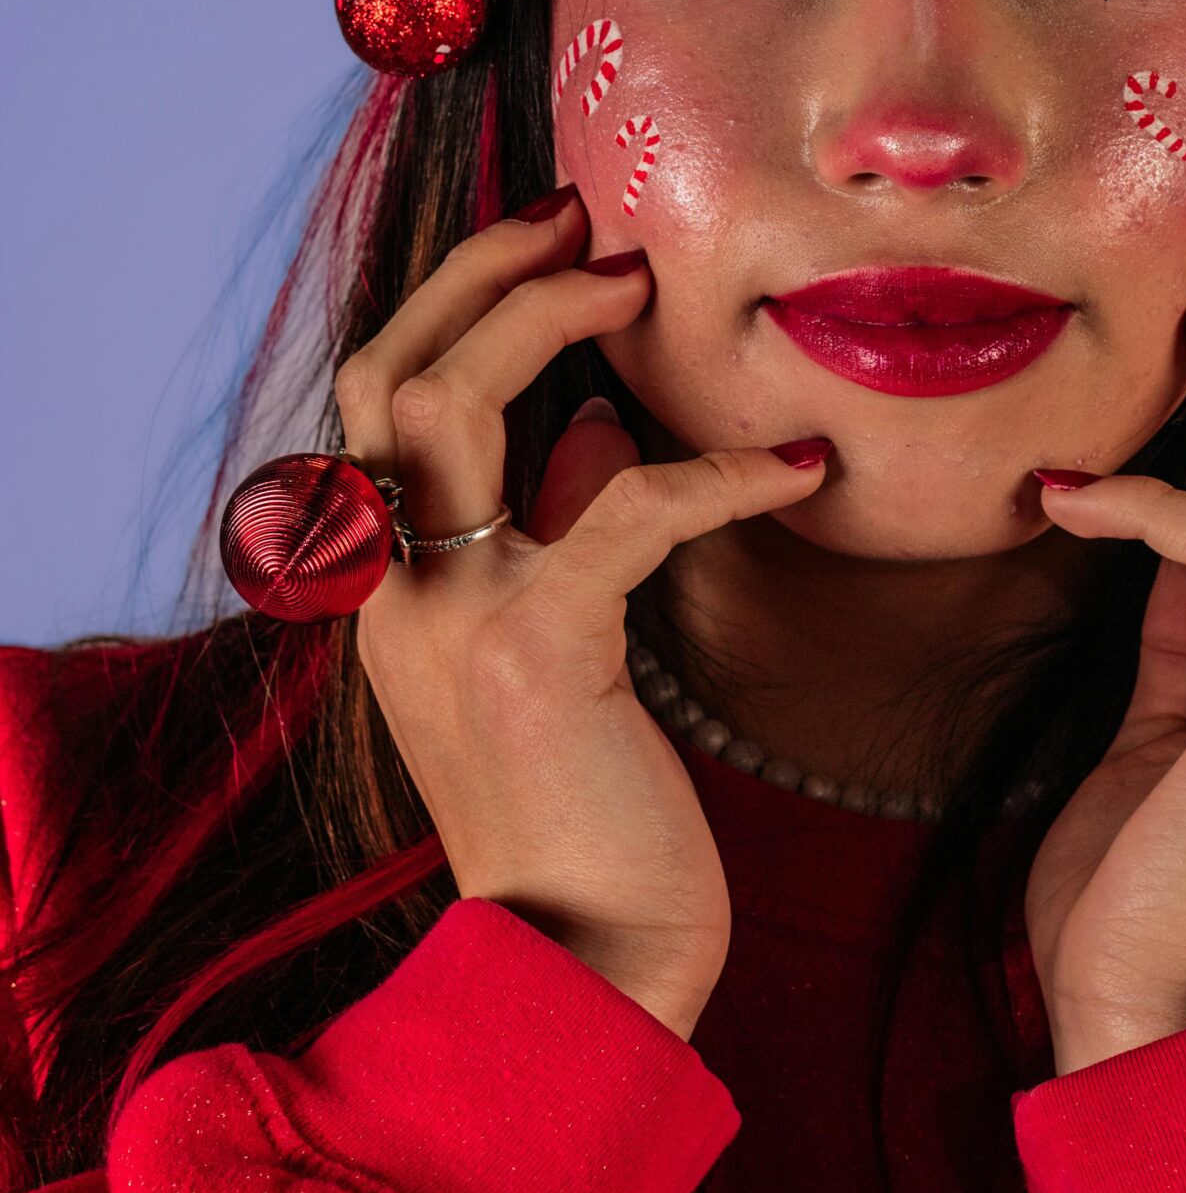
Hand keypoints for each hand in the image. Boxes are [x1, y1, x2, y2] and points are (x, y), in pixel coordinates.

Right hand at [336, 192, 830, 1040]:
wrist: (580, 974)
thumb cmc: (585, 819)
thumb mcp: (548, 658)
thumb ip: (549, 540)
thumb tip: (588, 434)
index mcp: (390, 589)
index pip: (380, 401)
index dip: (458, 302)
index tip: (552, 241)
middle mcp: (393, 593)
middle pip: (386, 372)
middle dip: (480, 272)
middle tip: (584, 218)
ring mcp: (449, 620)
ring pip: (444, 404)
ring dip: (539, 318)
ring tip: (635, 282)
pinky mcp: (537, 653)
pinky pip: (621, 508)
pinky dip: (713, 469)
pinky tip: (799, 467)